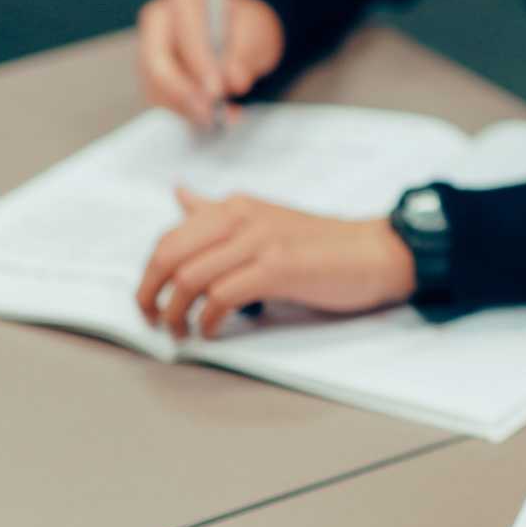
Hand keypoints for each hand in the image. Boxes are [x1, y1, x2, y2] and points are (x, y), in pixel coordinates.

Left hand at [135, 189, 413, 337]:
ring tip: (181, 332)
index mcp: (234, 206)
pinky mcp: (277, 267)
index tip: (150, 301)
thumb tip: (179, 194)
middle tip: (155, 321)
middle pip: (169, 255)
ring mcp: (259, 240)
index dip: (149, 274)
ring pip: (190, 277)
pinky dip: (208, 320)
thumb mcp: (264, 219)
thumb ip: (218, 213)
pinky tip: (211, 332)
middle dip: (151, 293)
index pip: (169, 237)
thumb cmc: (322, 245)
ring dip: (176, 313)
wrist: (375, 252)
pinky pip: (221, 296)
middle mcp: (241, 216)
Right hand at [136, 0, 284, 127]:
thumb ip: (245, 54)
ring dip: (186, 109)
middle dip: (183, 93)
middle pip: (157, 63)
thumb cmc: (247, 28)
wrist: (242, 40)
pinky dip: (184, 114)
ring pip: (156, 87)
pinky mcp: (151, 76)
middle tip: (210, 115)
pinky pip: (160, 101)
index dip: (200, 64)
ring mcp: (150, 49)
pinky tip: (210, 119)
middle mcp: (160, 21)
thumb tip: (232, 80)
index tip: (217, 90)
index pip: (186, 34)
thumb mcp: (258, 33)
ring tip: (220, 119)